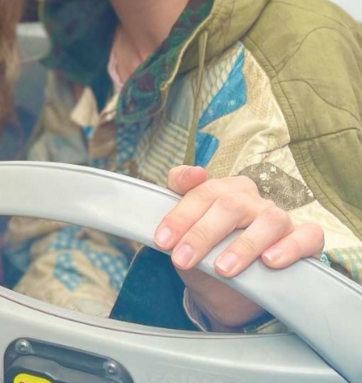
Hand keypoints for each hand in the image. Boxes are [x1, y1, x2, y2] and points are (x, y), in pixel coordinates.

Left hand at [154, 165, 323, 329]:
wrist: (227, 296)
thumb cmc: (206, 256)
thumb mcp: (183, 235)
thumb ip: (177, 199)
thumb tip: (190, 174)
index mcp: (223, 190)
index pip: (202, 191)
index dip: (181, 215)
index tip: (162, 241)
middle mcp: (252, 200)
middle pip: (230, 204)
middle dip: (202, 233)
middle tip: (182, 260)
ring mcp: (280, 219)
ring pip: (269, 219)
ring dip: (244, 245)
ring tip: (223, 269)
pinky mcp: (305, 241)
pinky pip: (308, 236)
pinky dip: (290, 247)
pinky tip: (270, 261)